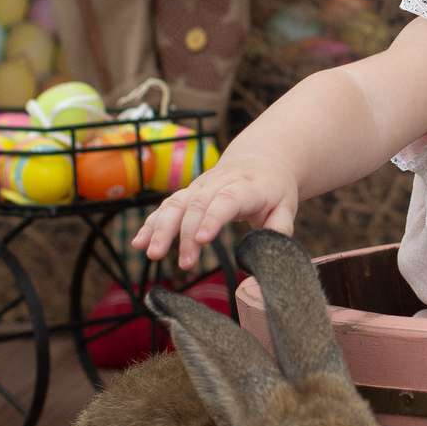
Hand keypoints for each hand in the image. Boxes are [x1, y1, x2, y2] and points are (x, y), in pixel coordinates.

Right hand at [132, 158, 298, 269]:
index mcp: (248, 186)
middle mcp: (219, 183)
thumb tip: (269, 248)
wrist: (261, 161)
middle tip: (185, 264)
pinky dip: (152, 223)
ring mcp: (200, 186)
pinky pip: (167, 206)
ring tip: (153, 254)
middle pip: (197, 204)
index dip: (213, 217)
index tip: (204, 239)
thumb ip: (280, 228)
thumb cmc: (274, 189)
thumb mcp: (286, 206)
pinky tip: (139, 242)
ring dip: (162, 228)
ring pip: (177, 203)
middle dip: (186, 233)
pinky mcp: (188, 193)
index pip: (228, 199)